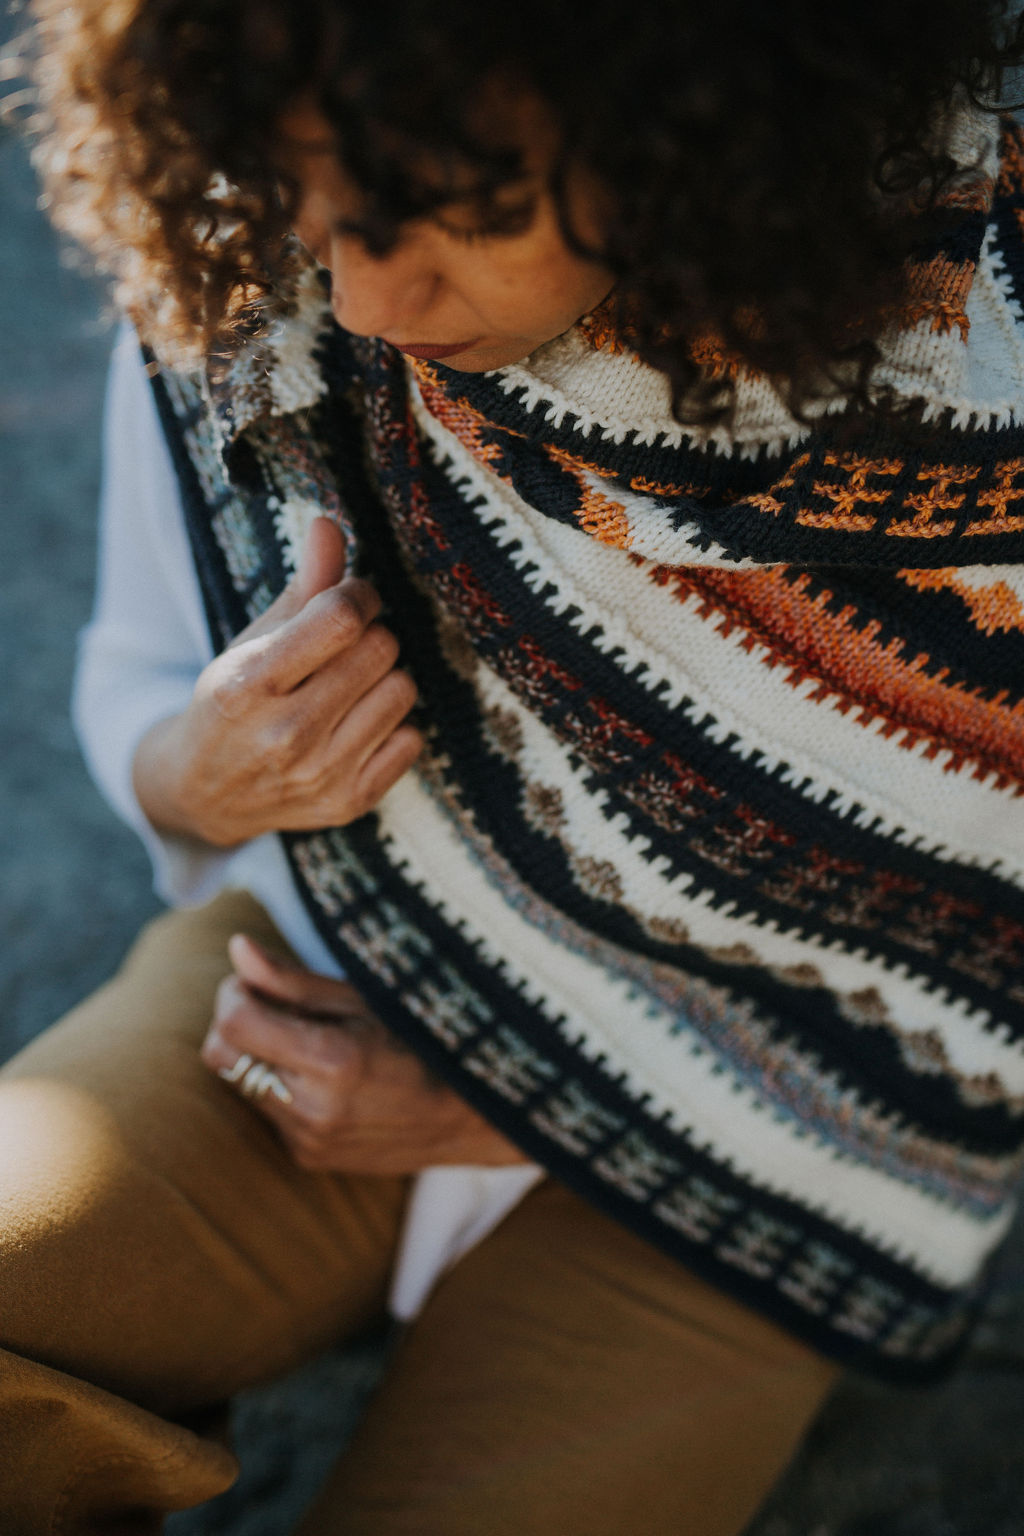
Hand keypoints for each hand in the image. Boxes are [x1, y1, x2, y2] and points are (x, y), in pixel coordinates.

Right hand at [133, 517, 423, 846]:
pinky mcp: (349, 803)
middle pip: (380, 650)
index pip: (342, 618)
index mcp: (251, 684)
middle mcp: (286, 735)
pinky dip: (392, 726)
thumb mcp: (252, 641)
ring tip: (351, 685)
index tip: (352, 599)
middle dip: (370, 636)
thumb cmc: (233, 702)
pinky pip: (412, 739)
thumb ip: (301, 586)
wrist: (206, 793)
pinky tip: (357, 725)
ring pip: (402, 691)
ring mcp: (321, 775)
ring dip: (384, 679)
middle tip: (346, 646)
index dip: (359, 595)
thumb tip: (330, 524)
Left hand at [200, 934, 529, 1173]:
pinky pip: (267, 1111)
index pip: (234, 1023)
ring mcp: (309, 1140)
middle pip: (221, 1056)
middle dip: (237, 1024)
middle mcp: (314, 1108)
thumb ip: (293, 981)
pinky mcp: (309, 1158)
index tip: (257, 982)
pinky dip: (281, 1087)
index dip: (234, 993)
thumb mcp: (364, 999)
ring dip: (261, 1056)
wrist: (469, 1116)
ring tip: (312, 1043)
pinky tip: (325, 1079)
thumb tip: (237, 947)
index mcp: (332, 1060)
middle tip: (278, 1008)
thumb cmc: (421, 1040)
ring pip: (242, 1083)